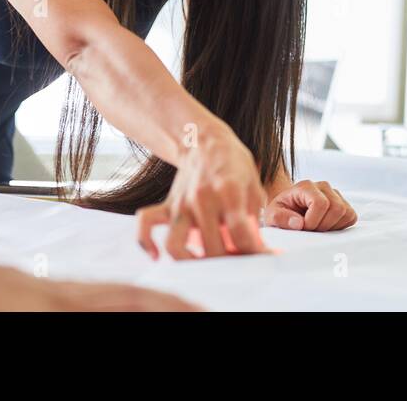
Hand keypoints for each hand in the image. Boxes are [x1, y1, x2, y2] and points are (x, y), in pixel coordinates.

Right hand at [136, 122, 268, 258]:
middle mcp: (203, 199)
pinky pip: (146, 225)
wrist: (205, 141)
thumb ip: (254, 216)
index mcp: (230, 193)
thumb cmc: (234, 163)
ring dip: (190, 261)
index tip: (261, 257)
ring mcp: (181, 203)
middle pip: (212, 247)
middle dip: (228, 260)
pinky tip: (156, 256)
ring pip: (176, 244)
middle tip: (237, 259)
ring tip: (203, 264)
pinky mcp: (167, 204)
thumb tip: (256, 247)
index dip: (254, 252)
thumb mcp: (254, 185)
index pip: (241, 235)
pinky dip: (146, 243)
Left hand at [263, 180, 357, 231]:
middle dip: (323, 225)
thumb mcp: (272, 215)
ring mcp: (335, 193)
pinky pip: (351, 217)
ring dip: (332, 226)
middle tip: (311, 229)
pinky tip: (327, 226)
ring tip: (318, 227)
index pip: (321, 203)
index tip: (303, 227)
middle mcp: (323, 186)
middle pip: (337, 208)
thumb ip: (280, 219)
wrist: (289, 208)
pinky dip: (340, 226)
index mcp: (305, 186)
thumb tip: (299, 223)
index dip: (313, 221)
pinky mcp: (344, 203)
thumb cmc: (281, 212)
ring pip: (346, 213)